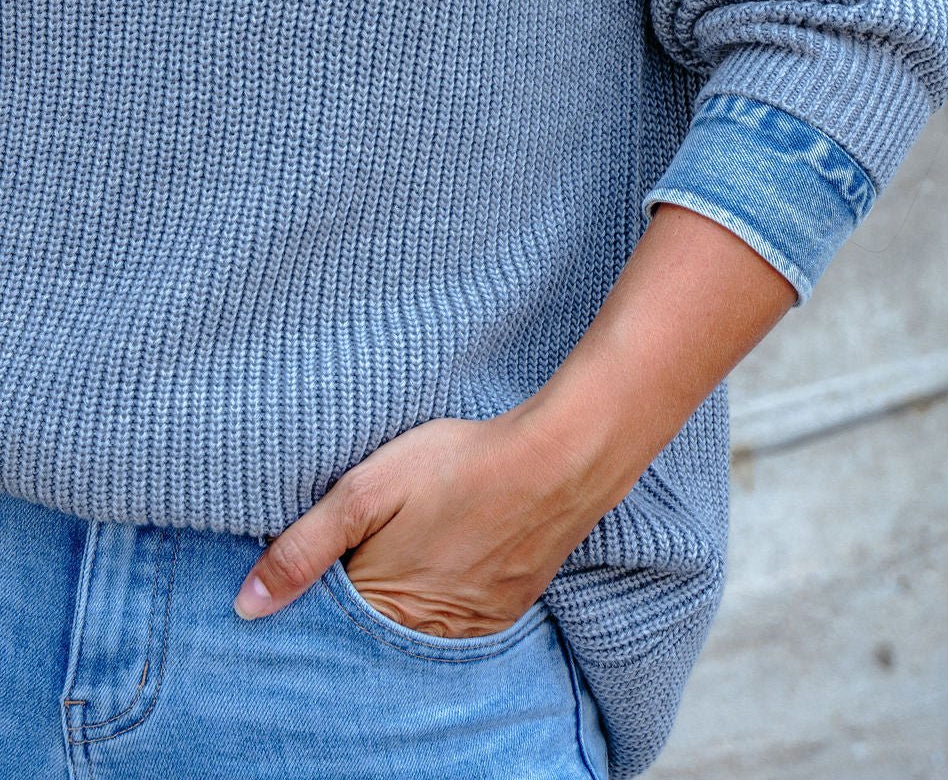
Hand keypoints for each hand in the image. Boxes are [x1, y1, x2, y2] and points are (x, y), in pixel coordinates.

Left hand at [232, 407, 599, 631]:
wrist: (556, 460)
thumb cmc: (456, 465)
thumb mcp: (365, 491)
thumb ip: (303, 548)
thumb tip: (246, 607)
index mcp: (382, 606)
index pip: (330, 622)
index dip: (316, 594)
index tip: (319, 563)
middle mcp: (425, 632)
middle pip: (374, 630)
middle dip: (359, 601)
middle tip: (368, 547)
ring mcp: (470, 625)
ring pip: (416, 627)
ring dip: (403, 600)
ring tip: (408, 549)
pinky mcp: (506, 609)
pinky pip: (458, 621)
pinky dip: (443, 597)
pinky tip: (446, 556)